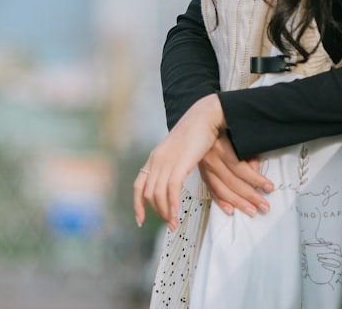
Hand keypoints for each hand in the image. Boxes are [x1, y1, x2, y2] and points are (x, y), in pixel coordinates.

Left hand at [133, 94, 223, 230]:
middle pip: (148, 194)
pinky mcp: (179, 162)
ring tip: (175, 223)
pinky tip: (177, 212)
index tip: (140, 220)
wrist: (204, 118)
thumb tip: (173, 182)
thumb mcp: (178, 152)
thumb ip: (172, 166)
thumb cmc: (195, 135)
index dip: (137, 204)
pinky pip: (172, 188)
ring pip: (158, 194)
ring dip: (166, 212)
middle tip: (170, 224)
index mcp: (154, 158)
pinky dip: (172, 203)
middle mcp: (156, 161)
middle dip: (158, 212)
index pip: (138, 185)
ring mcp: (166, 161)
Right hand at [198, 135, 271, 216]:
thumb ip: (248, 154)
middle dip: (250, 196)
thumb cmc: (224, 130)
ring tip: (252, 210)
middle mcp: (210, 158)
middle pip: (232, 182)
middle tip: (263, 205)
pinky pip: (211, 191)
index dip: (256, 180)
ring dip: (238, 203)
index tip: (269, 187)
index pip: (240, 168)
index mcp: (220, 146)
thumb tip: (254, 170)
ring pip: (221, 190)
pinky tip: (230, 209)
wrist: (202, 125)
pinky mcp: (202, 173)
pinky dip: (221, 202)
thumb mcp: (239, 138)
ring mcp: (204, 167)